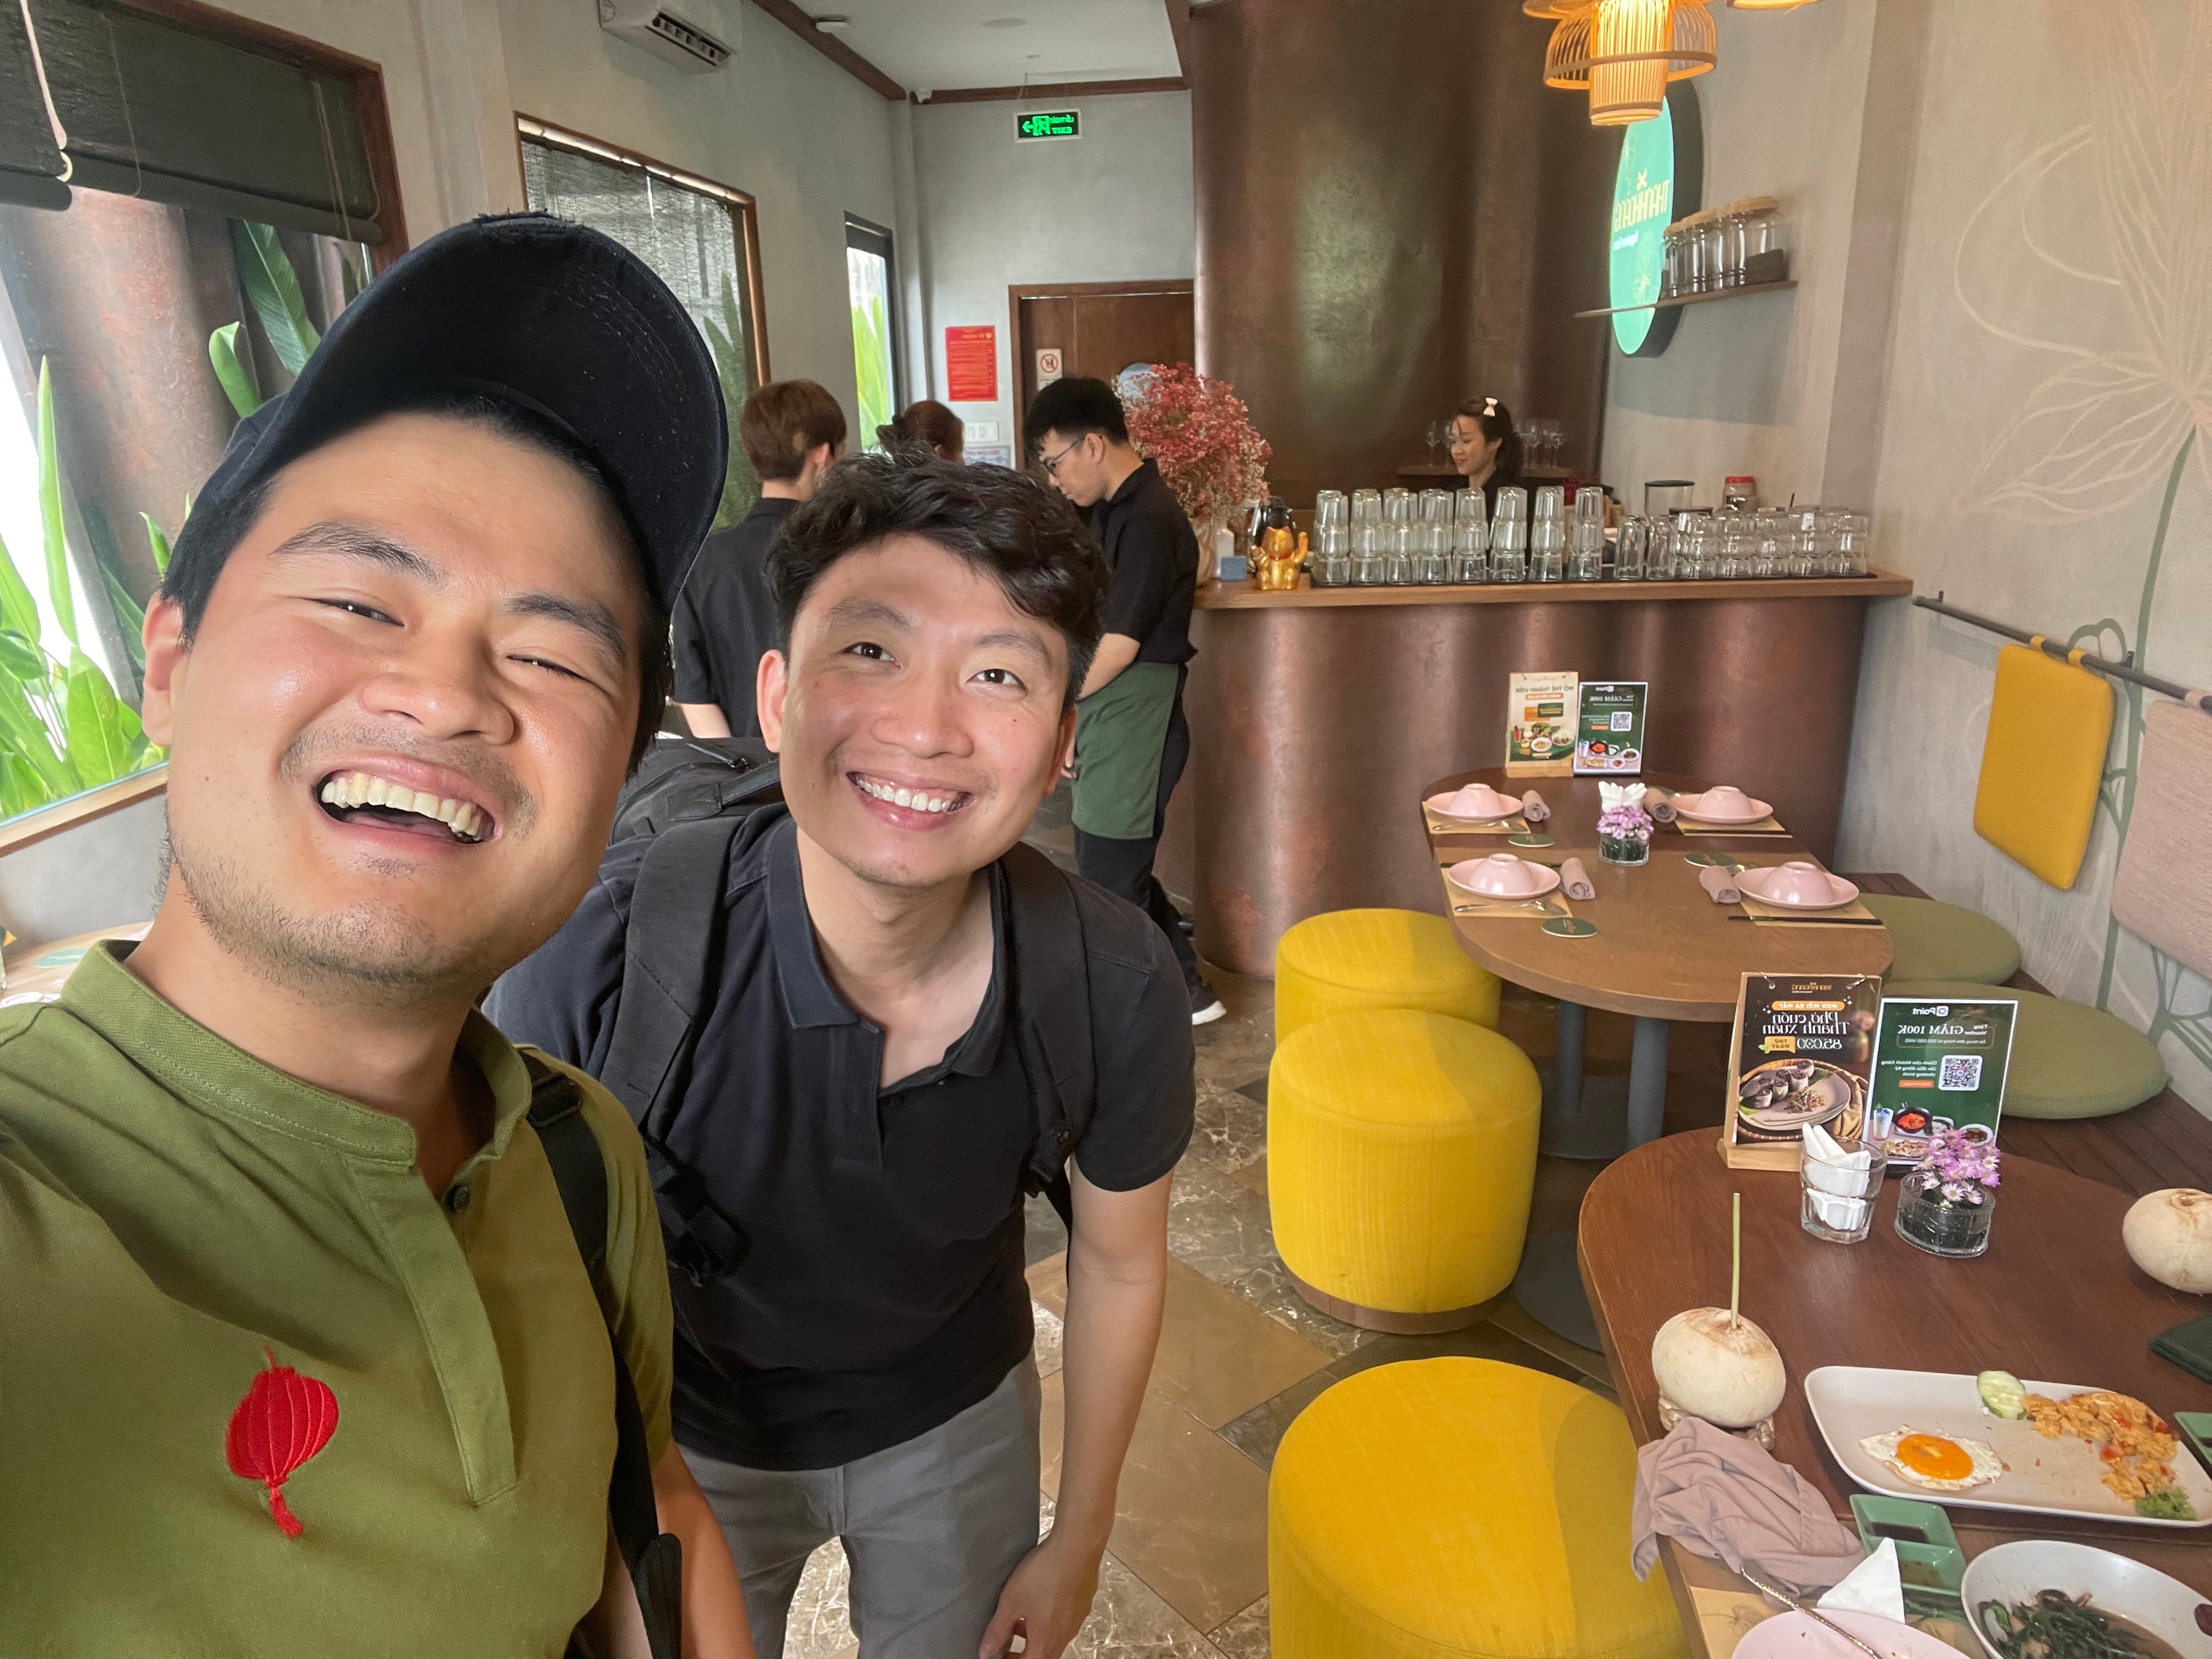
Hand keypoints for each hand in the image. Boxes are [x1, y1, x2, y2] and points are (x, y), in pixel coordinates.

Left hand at [978, 1531, 1100, 1658]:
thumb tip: (986, 1652)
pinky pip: (1064, 1621)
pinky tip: (1041, 1599)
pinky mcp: (1083, 1603)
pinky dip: (1049, 1620)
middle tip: (1007, 1644)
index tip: (998, 1654)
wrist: (1077, 1546)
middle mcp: (1064, 1635)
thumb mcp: (1011, 1602)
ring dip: (1035, 1636)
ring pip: (1054, 1638)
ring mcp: (1076, 1619)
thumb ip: (998, 1629)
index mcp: (1045, 1642)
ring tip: (1020, 1620)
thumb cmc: (1044, 1574)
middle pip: (1042, 1654)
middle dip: (1023, 1653)